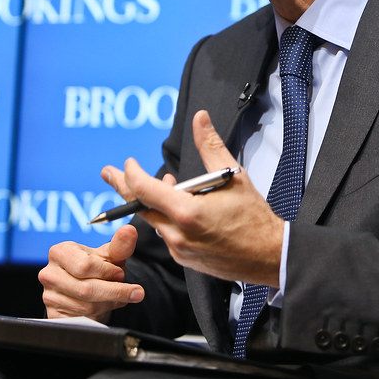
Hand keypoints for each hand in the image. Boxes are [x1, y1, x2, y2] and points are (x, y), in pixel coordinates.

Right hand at [38, 224, 144, 321]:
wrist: (90, 290)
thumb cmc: (99, 269)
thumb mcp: (112, 256)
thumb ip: (121, 245)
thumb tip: (129, 230)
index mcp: (60, 252)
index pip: (85, 265)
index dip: (108, 272)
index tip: (120, 273)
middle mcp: (49, 273)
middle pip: (86, 289)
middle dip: (113, 291)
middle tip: (128, 289)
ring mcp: (49, 296)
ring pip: (86, 306)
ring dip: (109, 303)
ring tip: (116, 297)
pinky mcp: (53, 315)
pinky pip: (81, 320)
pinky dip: (99, 315)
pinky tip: (105, 306)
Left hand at [100, 110, 284, 285]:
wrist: (269, 255)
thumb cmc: (254, 216)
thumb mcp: (234, 175)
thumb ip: (211, 146)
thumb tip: (200, 118)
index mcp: (187, 212)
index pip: (145, 189)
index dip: (131, 173)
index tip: (129, 163)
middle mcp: (178, 234)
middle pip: (140, 208)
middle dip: (123, 188)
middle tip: (109, 173)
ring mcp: (180, 249)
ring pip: (154, 221)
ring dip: (151, 202)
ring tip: (162, 184)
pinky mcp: (185, 259)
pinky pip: (166, 234)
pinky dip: (166, 218)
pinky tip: (177, 207)